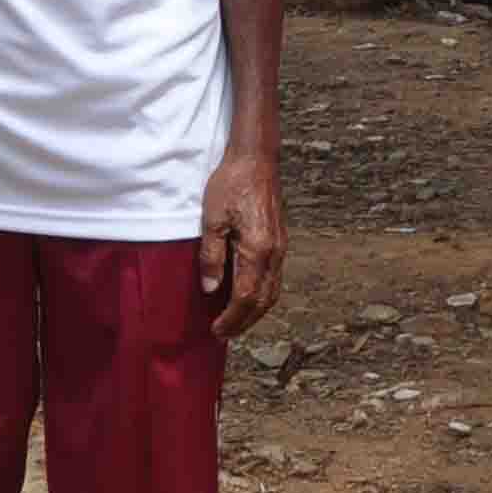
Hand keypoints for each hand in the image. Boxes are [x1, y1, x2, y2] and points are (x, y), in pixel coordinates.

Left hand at [201, 151, 284, 336]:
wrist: (256, 159)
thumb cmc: (231, 184)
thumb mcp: (212, 219)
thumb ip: (211, 256)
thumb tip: (210, 288)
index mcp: (257, 249)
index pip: (246, 296)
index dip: (231, 318)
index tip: (216, 330)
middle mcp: (274, 253)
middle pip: (264, 300)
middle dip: (243, 321)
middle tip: (223, 334)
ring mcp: (281, 248)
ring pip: (273, 291)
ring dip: (255, 311)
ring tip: (235, 321)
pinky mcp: (280, 241)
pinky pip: (274, 278)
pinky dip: (262, 295)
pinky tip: (248, 295)